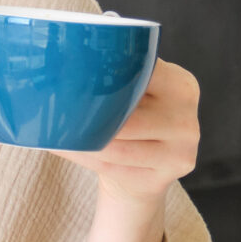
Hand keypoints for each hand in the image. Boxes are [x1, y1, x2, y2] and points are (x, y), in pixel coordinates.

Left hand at [63, 59, 200, 225]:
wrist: (144, 171)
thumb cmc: (132, 120)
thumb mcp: (135, 93)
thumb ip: (118, 76)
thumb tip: (65, 64)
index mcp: (180, 85)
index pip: (139, 73)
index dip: (104, 75)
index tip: (72, 74)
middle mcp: (187, 117)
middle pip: (127, 113)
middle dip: (89, 112)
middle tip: (55, 105)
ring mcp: (182, 149)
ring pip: (118, 144)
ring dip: (82, 139)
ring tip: (54, 130)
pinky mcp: (165, 177)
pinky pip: (114, 167)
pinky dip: (84, 157)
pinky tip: (64, 149)